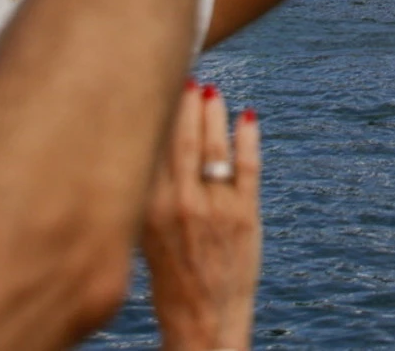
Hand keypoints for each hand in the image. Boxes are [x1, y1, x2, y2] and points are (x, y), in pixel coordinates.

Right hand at [143, 83, 261, 350]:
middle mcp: (181, 204)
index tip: (155, 86)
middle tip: (186, 74)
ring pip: (215, 148)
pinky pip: (248, 166)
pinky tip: (247, 117)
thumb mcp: (146, 236)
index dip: (156, 115)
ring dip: (214, 115)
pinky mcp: (246, 214)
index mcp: (150, 210)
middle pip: (183, 141)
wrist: (203, 320)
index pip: (153, 150)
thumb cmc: (171, 277)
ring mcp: (216, 208)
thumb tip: (148, 149)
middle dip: (185, 104)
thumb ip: (147, 195)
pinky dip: (248, 138)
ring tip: (212, 91)